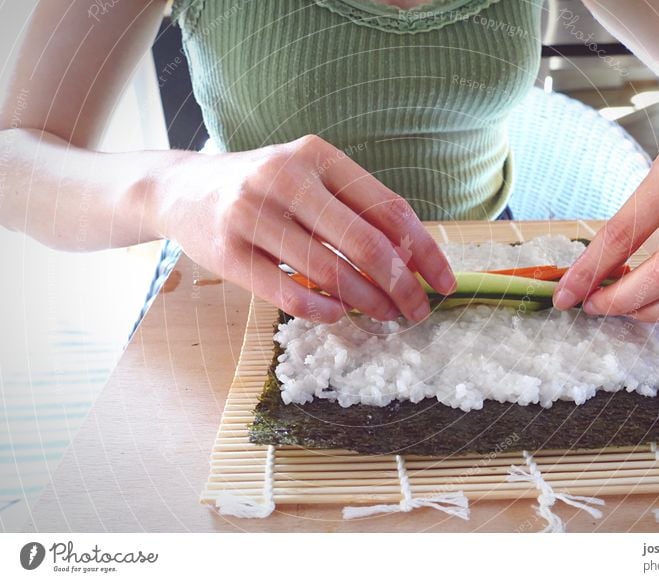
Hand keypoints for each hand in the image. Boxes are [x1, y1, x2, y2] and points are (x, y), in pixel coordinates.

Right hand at [154, 135, 455, 322]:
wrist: (179, 189)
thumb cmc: (262, 187)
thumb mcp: (309, 178)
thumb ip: (354, 208)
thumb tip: (411, 258)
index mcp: (317, 155)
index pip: (389, 208)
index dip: (425, 251)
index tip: (444, 282)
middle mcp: (285, 177)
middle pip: (366, 244)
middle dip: (403, 287)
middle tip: (418, 311)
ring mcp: (252, 214)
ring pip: (330, 272)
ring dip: (368, 303)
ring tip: (385, 316)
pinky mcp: (228, 252)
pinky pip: (288, 293)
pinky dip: (322, 310)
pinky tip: (339, 315)